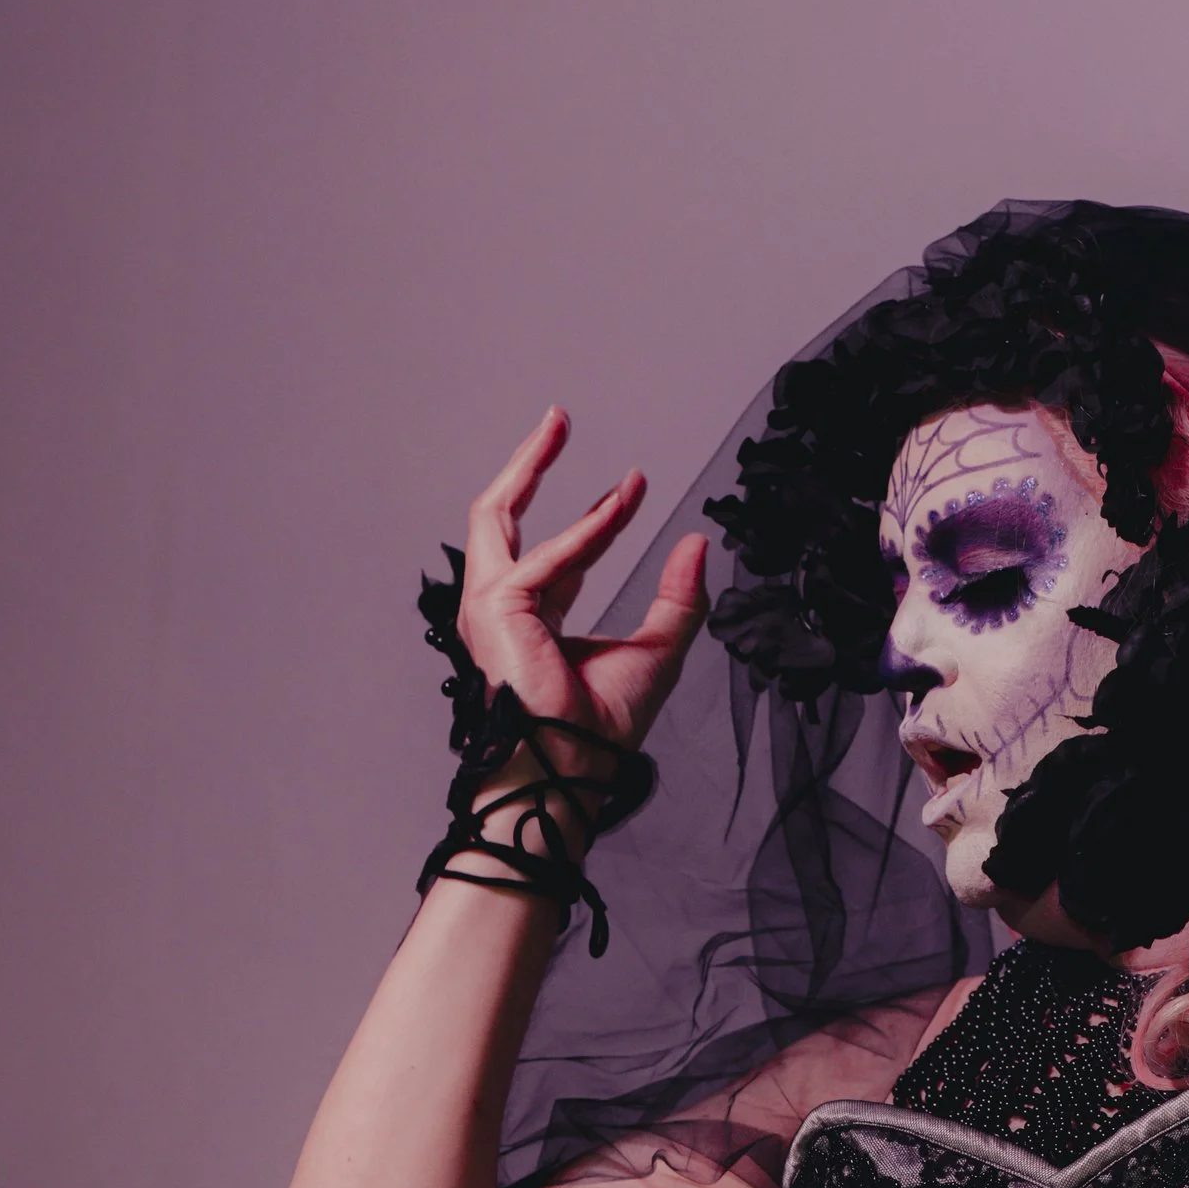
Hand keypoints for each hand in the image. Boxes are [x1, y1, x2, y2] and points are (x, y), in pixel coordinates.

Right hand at [458, 408, 709, 762]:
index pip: (559, 553)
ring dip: (529, 466)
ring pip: (496, 515)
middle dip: (528, 465)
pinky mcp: (498, 609)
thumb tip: (696, 542)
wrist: (577, 767)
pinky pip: (544, 555)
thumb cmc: (604, 726)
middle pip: (501, 519)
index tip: (635, 483)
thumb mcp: (660, 649)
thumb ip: (679, 599)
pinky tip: (620, 504)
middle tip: (557, 420)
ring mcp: (492, 607)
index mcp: (536, 620)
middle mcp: (504, 609)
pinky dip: (586, 529)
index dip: (598, 515)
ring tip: (557, 425)